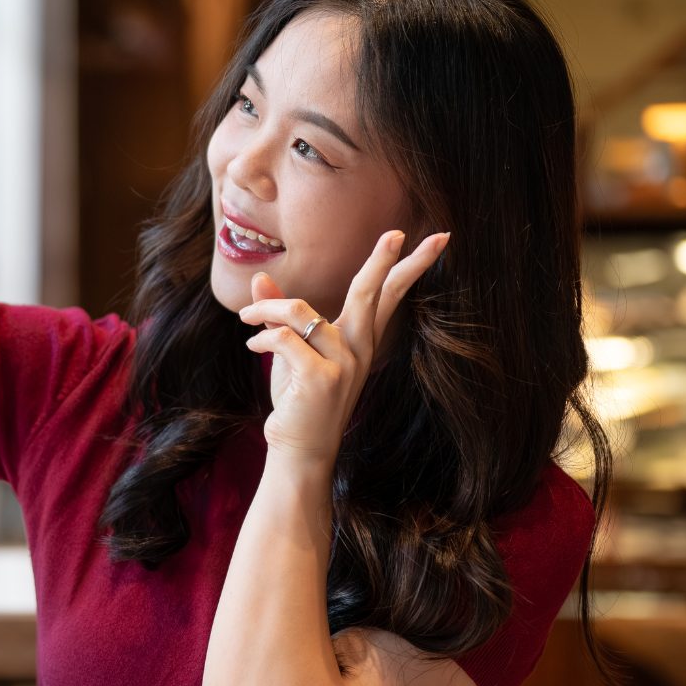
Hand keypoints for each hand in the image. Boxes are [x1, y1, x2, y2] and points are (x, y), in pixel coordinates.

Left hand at [238, 230, 449, 464]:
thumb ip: (280, 316)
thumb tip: (260, 278)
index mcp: (361, 342)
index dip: (411, 266)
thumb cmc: (297, 402)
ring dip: (267, 310)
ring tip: (247, 318)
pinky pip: (285, 338)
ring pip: (301, 312)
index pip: (390, 295)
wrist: (299, 452)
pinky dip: (261, 338)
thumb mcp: (290, 353)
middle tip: (397, 233)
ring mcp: (344, 364)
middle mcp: (359, 349)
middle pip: (371, 293)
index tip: (438, 239)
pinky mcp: (321, 378)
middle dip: (383, 260)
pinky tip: (252, 347)